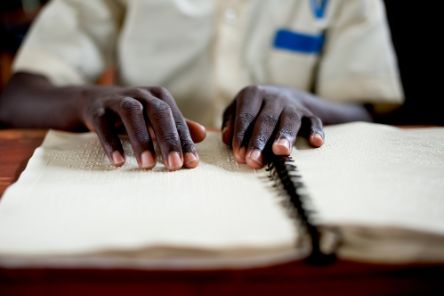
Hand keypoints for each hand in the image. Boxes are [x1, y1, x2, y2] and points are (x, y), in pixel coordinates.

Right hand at [79, 86, 205, 170]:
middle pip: (158, 113)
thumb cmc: (132, 115)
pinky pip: (103, 125)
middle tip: (174, 165)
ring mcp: (117, 99)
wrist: (90, 101)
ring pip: (132, 115)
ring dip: (141, 139)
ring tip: (148, 165)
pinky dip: (111, 143)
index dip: (184, 141)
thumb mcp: (154, 119)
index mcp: (159, 97)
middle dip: (168, 140)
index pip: (175, 120)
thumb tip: (203, 134)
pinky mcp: (96, 109)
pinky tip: (118, 162)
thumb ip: (176, 126)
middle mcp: (140, 94)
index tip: (192, 163)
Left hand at [221, 85, 323, 168]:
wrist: (282, 95)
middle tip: (254, 161)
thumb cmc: (252, 110)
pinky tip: (316, 143)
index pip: (245, 117)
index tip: (239, 156)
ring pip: (289, 120)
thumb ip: (230, 124)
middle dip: (259, 142)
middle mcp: (273, 97)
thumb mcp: (236, 110)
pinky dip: (315, 131)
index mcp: (252, 94)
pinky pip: (314, 121)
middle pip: (266, 120)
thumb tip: (226, 138)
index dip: (242, 137)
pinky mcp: (309, 113)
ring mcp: (292, 105)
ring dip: (285, 136)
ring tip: (281, 151)